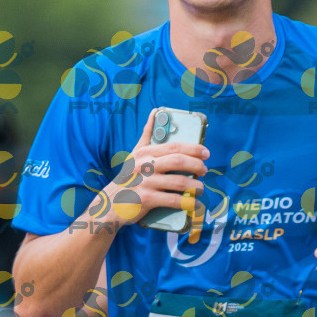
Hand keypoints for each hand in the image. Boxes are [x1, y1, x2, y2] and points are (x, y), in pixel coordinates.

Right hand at [88, 109, 207, 230]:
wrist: (110, 205)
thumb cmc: (127, 178)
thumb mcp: (134, 155)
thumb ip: (146, 135)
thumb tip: (155, 111)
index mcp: (145, 153)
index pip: (174, 147)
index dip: (194, 149)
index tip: (206, 153)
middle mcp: (145, 166)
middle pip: (179, 162)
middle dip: (197, 166)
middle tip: (205, 171)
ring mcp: (146, 183)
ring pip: (179, 183)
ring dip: (196, 187)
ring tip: (200, 189)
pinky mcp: (147, 200)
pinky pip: (174, 201)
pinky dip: (188, 203)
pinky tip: (195, 204)